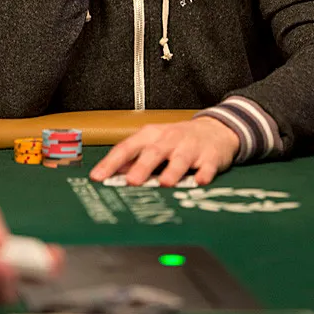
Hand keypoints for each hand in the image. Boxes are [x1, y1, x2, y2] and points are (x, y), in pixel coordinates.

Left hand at [89, 117, 239, 186]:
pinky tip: (200, 181)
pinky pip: (207, 166)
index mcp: (151, 136)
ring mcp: (190, 147)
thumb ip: (133, 158)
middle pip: (153, 152)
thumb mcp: (154, 142)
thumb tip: (110, 174)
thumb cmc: (178, 139)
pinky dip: (204, 173)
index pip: (127, 148)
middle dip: (142, 167)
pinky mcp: (210, 157)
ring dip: (172, 171)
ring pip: (180, 158)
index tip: (98, 177)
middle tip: (131, 181)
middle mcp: (169, 139)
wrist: (215, 129)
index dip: (111, 163)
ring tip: (165, 184)